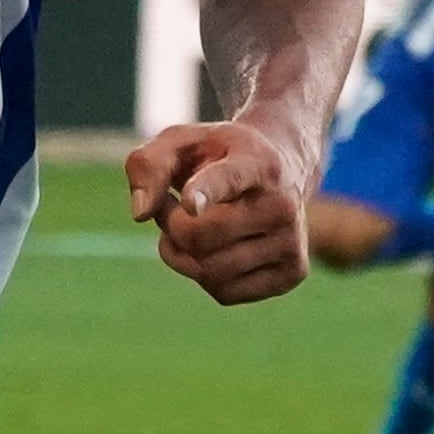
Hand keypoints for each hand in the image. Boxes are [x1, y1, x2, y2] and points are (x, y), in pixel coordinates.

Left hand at [125, 119, 309, 305]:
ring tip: (189, 226)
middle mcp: (281, 203)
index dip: (206, 192)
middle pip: (199, 237)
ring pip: (209, 271)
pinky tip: (211, 249)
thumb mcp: (179, 141)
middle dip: (170, 226)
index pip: (228, 180)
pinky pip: (225, 293)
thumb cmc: (219, 154)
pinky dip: (203, 276)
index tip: (190, 204)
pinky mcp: (293, 273)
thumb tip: (140, 213)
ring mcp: (292, 242)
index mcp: (255, 161)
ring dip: (182, 253)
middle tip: (170, 207)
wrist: (280, 167)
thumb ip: (148, 165)